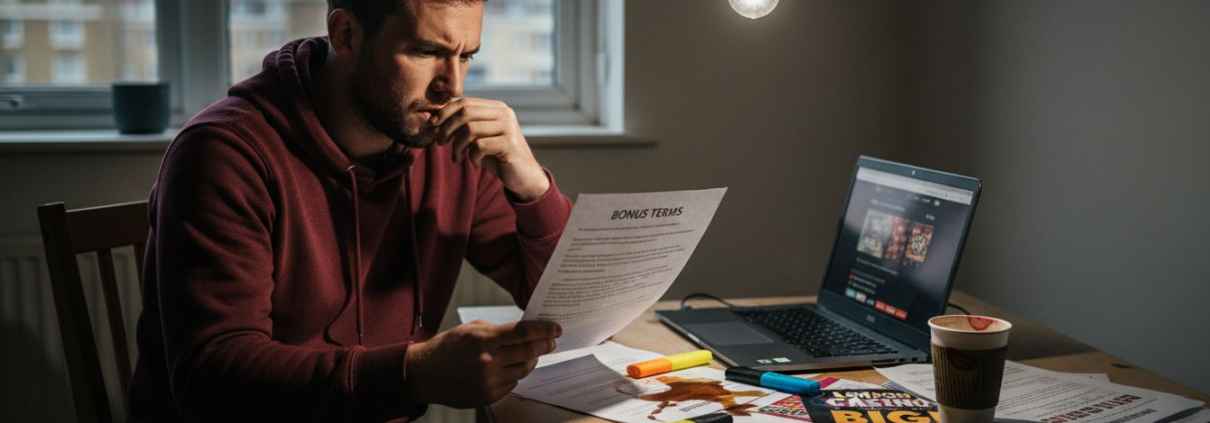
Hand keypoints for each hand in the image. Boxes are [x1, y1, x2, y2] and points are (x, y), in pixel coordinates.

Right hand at [403, 320, 561, 407]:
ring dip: (531, 360)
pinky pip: (513, 382)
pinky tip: (512, 367)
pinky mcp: (488, 396)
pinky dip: (516, 373)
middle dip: (544, 345)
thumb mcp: (472, 328)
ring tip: (533, 353)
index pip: (523, 332)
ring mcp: (489, 381)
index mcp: (483, 338)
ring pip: (523, 369)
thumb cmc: (449, 346)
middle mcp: (488, 361)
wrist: (426, 374)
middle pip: (528, 351)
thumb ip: (499, 330)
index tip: (556, 328)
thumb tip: (526, 333)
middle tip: (552, 341)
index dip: (544, 330)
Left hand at [431, 98, 550, 201]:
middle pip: (465, 112)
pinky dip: (472, 157)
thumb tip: (435, 118)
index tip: (433, 124)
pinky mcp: (510, 144)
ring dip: (457, 146)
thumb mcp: (479, 138)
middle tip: (440, 142)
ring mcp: (509, 127)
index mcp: (497, 108)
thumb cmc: (497, 157)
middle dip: (447, 128)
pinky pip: (479, 146)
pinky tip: (475, 163)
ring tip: (457, 157)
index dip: (445, 111)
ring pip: (470, 129)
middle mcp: (505, 114)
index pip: (465, 101)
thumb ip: (464, 126)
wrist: (524, 177)